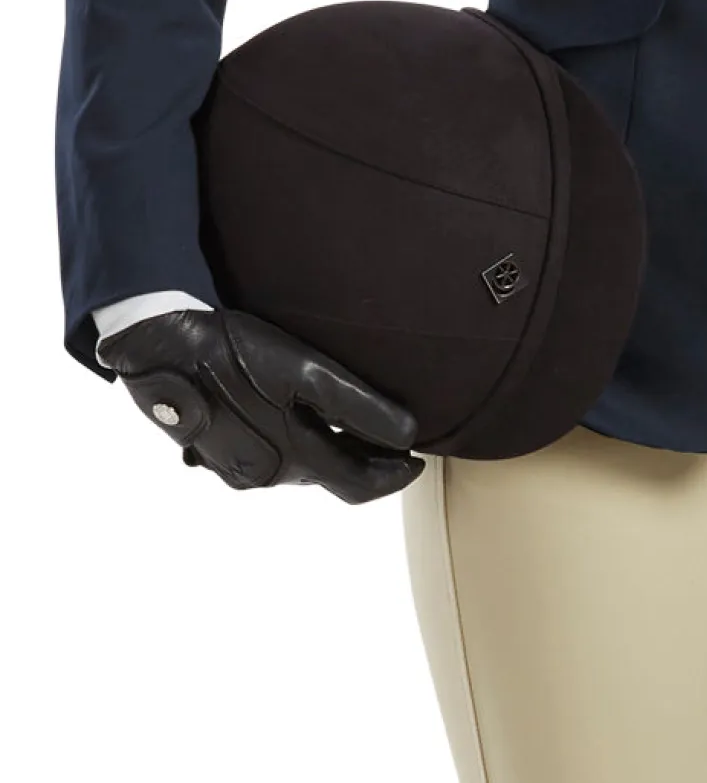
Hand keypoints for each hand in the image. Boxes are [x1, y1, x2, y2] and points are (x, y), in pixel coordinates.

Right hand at [96, 307, 425, 503]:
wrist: (162, 346)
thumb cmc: (236, 353)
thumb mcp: (304, 371)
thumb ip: (358, 406)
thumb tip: (407, 436)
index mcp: (290, 459)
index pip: (357, 486)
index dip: (394, 477)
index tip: (420, 459)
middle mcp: (264, 476)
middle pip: (330, 478)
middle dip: (367, 463)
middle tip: (396, 439)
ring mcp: (235, 469)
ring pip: (300, 469)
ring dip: (333, 454)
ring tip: (357, 426)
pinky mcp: (215, 453)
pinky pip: (272, 458)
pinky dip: (301, 446)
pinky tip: (304, 420)